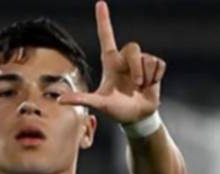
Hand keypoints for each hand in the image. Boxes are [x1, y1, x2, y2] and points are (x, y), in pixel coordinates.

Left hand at [60, 1, 166, 123]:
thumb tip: (60, 100)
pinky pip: (158, 64)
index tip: (100, 3)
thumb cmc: (116, 110)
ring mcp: (140, 62)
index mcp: (111, 61)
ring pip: (147, 58)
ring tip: (140, 87)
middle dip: (136, 68)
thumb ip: (81, 100)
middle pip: (133, 47)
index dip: (104, 19)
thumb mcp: (98, 104)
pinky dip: (156, 77)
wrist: (138, 117)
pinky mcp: (155, 66)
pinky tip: (150, 85)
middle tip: (136, 85)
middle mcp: (124, 59)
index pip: (106, 36)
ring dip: (145, 76)